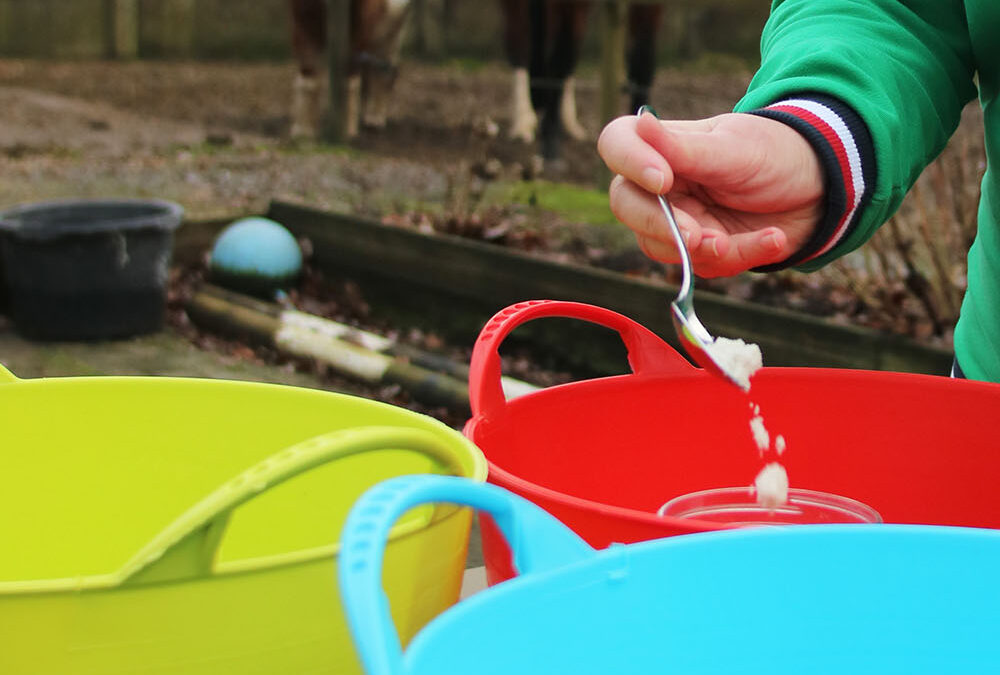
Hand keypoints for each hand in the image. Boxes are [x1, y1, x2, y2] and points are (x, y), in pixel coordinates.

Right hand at [597, 110, 824, 276]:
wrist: (819, 188)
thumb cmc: (774, 153)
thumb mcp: (734, 148)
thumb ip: (683, 148)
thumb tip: (641, 122)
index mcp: (661, 146)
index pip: (616, 145)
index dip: (629, 163)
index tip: (664, 181)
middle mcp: (659, 184)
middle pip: (626, 206)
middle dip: (662, 226)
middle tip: (698, 235)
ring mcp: (676, 220)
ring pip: (660, 246)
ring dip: (707, 249)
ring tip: (752, 237)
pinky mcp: (699, 251)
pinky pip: (704, 266)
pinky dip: (742, 256)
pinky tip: (772, 238)